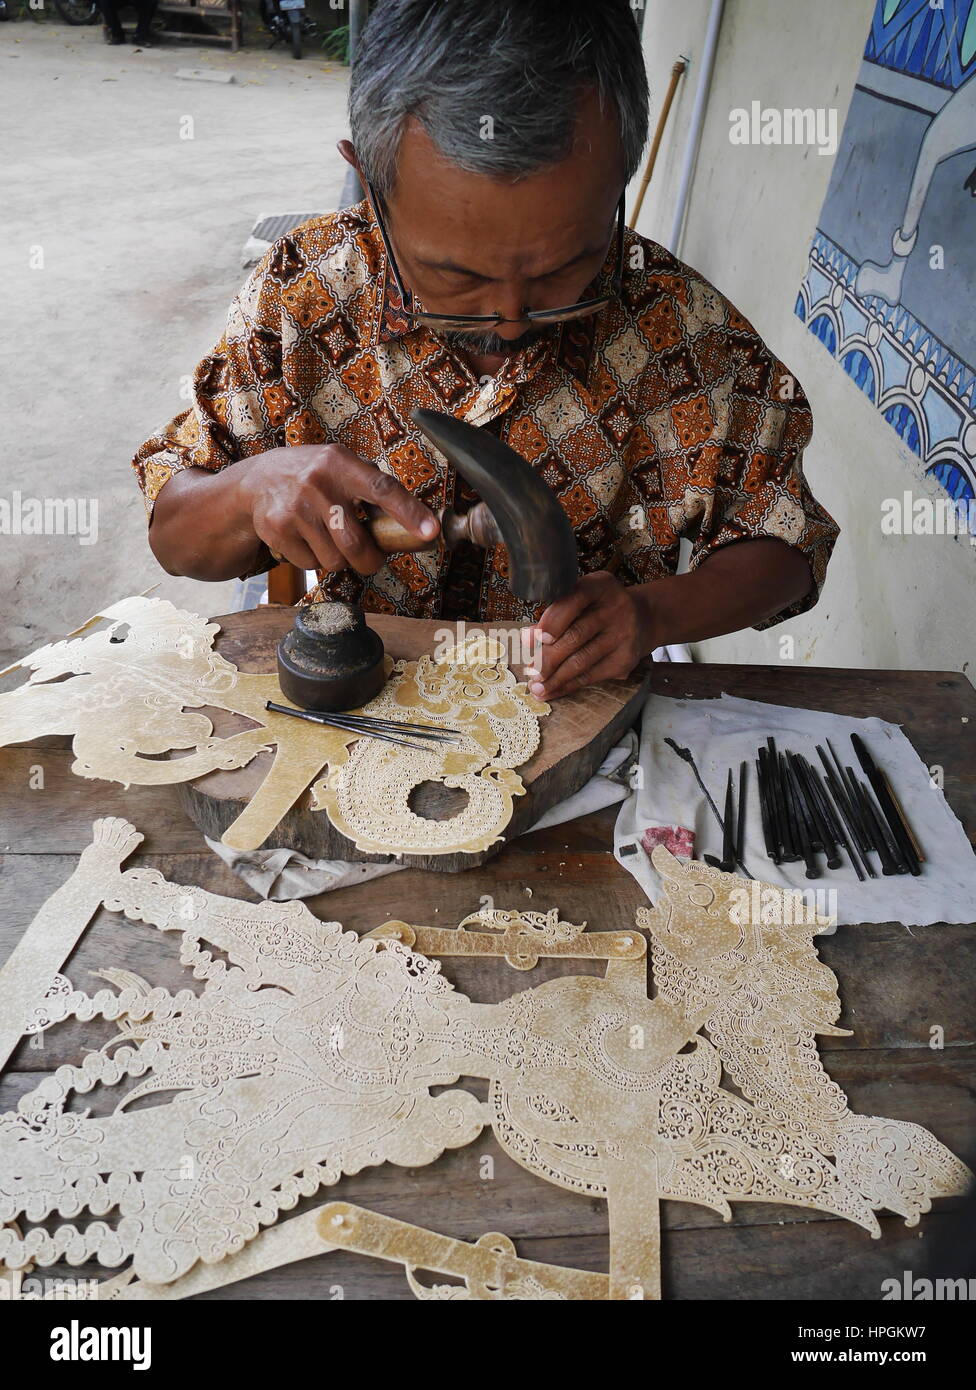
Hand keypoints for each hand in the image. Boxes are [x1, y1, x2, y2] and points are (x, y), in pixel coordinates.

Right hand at [236, 444, 438, 574]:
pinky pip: (310, 564)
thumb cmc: (314, 477)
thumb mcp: (341, 467)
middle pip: (356, 543)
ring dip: (338, 559)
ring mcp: (294, 508)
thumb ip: (372, 488)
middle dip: (370, 560)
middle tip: (370, 559)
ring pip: (334, 560)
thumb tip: (415, 525)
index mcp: (341, 463)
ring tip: (328, 538)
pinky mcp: (276, 529)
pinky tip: (306, 539)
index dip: (409, 513)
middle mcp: (317, 483)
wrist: (258, 480)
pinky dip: (314, 560)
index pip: (382, 489)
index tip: (430, 533)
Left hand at [524, 571, 656, 699]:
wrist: (643, 619)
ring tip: (536, 686)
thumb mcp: (583, 600)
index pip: (574, 600)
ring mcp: (624, 634)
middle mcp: (616, 607)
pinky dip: (568, 686)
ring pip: (582, 660)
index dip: (552, 621)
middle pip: (576, 636)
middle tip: (530, 671)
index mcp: (601, 585)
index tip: (532, 639)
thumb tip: (528, 639)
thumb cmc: (599, 608)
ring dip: (555, 677)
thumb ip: (557, 614)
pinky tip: (553, 690)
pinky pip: (592, 676)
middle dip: (548, 657)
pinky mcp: (626, 659)